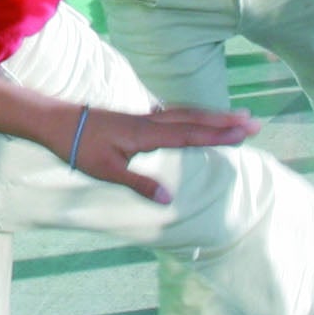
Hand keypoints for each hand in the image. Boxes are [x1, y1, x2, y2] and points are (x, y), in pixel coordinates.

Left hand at [72, 104, 257, 201]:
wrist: (59, 122)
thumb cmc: (81, 148)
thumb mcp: (108, 172)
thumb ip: (140, 184)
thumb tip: (169, 200)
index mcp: (146, 134)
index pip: (190, 135)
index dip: (218, 135)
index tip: (243, 133)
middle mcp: (151, 122)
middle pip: (195, 119)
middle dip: (225, 121)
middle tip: (254, 122)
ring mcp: (146, 118)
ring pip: (186, 114)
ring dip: (212, 116)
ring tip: (236, 116)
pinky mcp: (140, 118)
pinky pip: (176, 114)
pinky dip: (194, 115)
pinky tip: (199, 118)